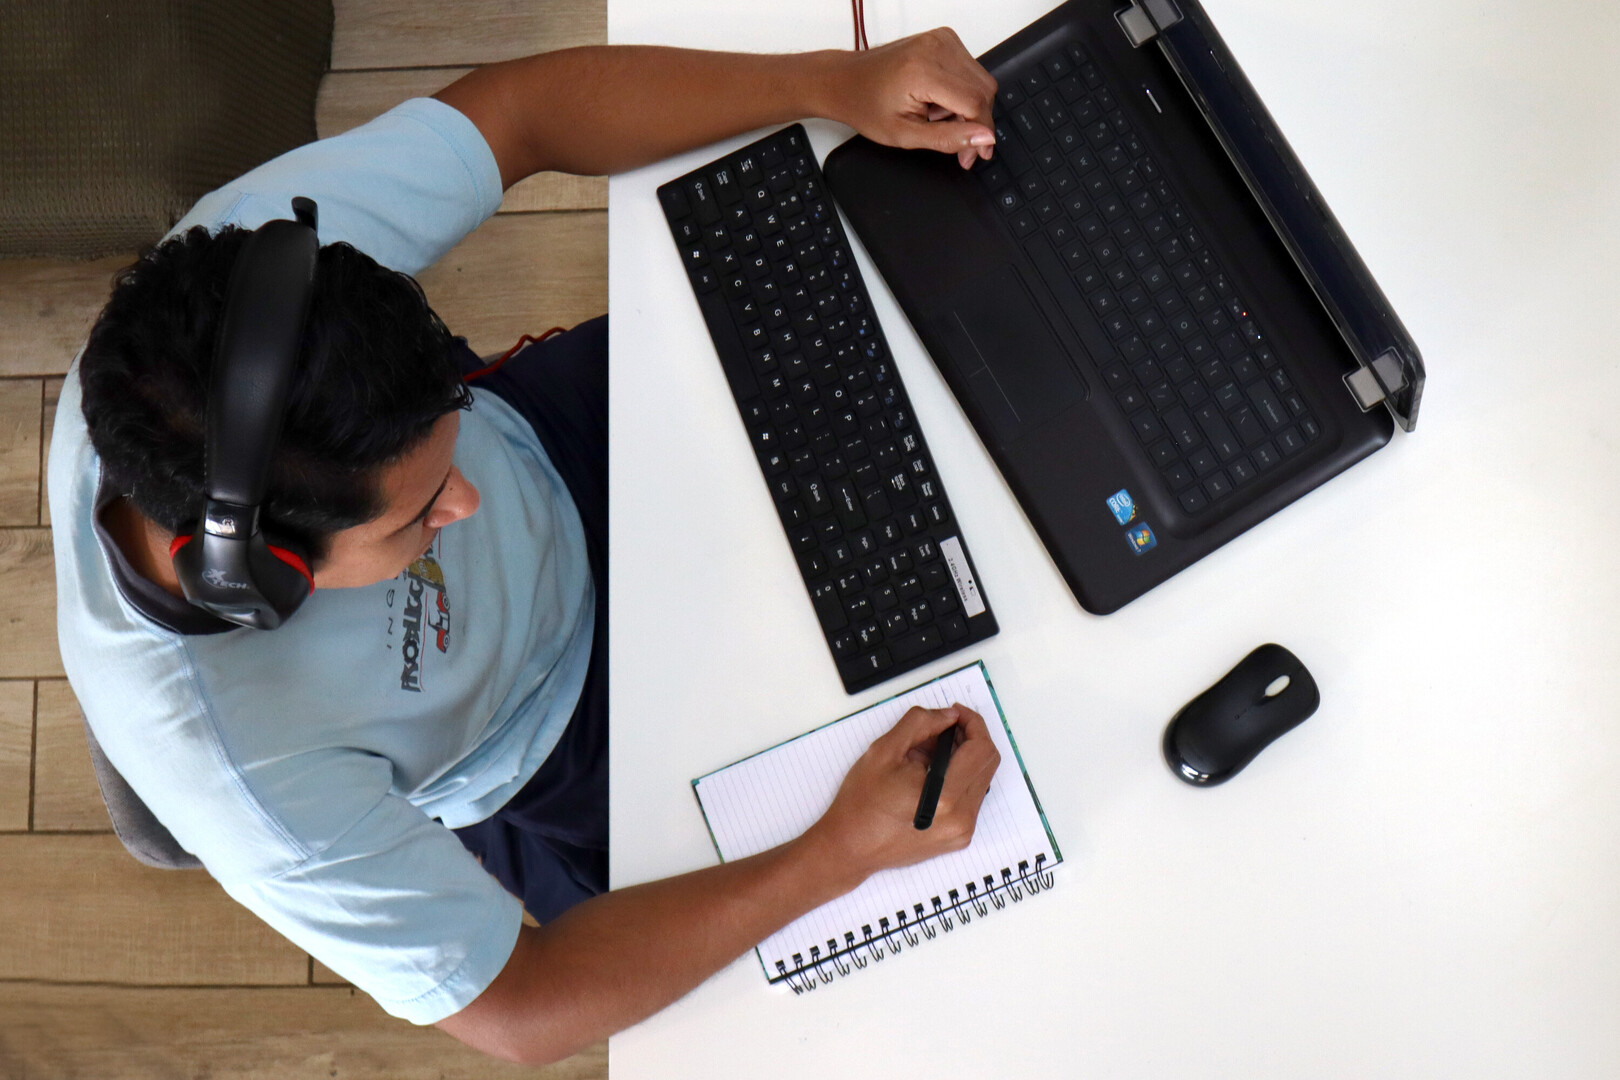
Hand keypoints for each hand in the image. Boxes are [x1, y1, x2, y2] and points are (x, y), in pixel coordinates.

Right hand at [802, 703, 1000, 887]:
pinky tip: (931, 774)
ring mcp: (962, 831)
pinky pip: (971, 797)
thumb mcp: (884, 750)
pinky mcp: (958, 837)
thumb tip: (948, 716)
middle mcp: (960, 818)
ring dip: (964, 757)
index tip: (955, 713)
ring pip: (981, 779)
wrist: (850, 848)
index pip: (981, 749)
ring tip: (930, 752)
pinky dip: (959, 778)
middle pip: (987, 763)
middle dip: (970, 737)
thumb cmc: (861, 804)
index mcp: (945, 797)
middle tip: (942, 727)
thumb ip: (920, 724)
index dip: (972, 723)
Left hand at [824, 28, 997, 168]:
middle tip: (957, 144)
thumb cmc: (866, 105)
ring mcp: (941, 39)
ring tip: (937, 117)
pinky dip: (961, 91)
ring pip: (981, 81)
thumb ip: (948, 139)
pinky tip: (939, 101)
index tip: (975, 155)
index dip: (980, 134)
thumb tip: (984, 139)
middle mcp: (936, 48)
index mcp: (923, 71)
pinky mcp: (944, 38)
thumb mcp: (905, 135)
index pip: (976, 103)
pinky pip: (971, 70)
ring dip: (968, 106)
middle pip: (984, 90)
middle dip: (976, 122)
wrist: (846, 80)